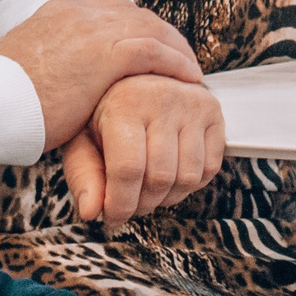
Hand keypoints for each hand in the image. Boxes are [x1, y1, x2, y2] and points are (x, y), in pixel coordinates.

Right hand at [0, 0, 203, 150]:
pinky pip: (155, 53)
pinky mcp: (106, 55)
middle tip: (179, 53)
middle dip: (161, 34)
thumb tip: (53, 74)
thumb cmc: (1, 98)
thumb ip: (47, 60)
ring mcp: (94, 30)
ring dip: (176, 49)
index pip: (109, 11)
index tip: (147, 42)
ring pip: (151, 30)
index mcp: (57, 12)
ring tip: (190, 68)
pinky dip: (176, 64)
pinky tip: (189, 77)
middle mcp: (78, 12)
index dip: (134, 26)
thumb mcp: (24, 66)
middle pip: (135, 15)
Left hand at [60, 74, 226, 230]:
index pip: (129, 169)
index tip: (112, 219)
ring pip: (188, 177)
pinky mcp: (213, 112)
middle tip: (129, 207)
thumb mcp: (82, 139)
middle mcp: (163, 98)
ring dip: (168, 198)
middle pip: (161, 177)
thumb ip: (83, 175)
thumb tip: (92, 212)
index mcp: (125, 104)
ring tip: (148, 191)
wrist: (138, 76)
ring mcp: (193, 104)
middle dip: (143, 205)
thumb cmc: (105, 112)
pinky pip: (210, 168)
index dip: (121, 204)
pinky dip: (190, 185)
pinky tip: (170, 176)